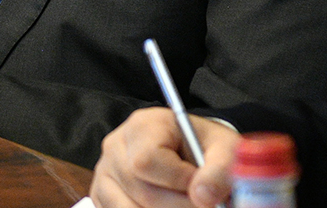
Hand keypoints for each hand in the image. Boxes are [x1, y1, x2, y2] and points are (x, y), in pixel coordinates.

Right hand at [90, 108, 234, 207]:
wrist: (192, 151)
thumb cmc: (205, 148)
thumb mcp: (223, 148)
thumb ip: (220, 169)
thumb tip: (204, 197)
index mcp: (143, 125)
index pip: (147, 161)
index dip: (179, 183)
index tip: (203, 190)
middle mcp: (116, 147)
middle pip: (142, 192)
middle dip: (180, 207)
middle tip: (203, 205)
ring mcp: (105, 173)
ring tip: (185, 205)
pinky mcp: (103, 195)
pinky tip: (166, 207)